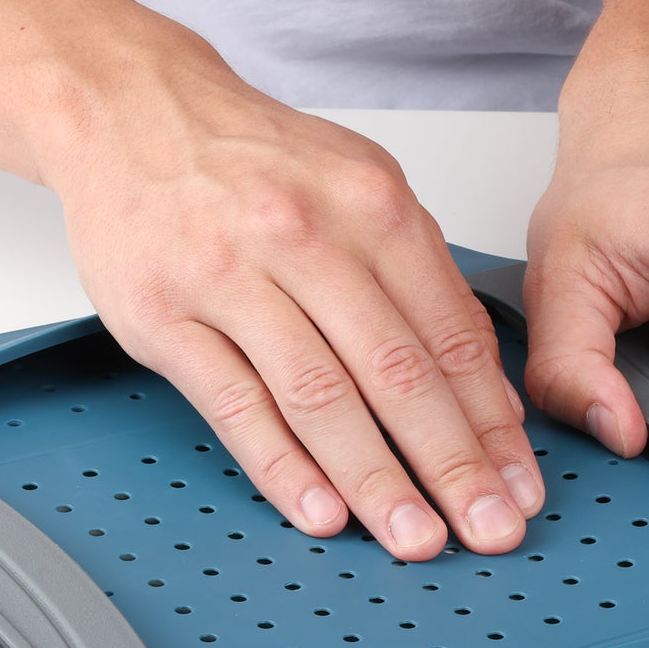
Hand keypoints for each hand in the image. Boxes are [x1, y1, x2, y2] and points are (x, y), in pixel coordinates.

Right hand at [43, 45, 543, 559]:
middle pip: (397, 372)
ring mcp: (228, 277)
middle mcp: (304, 236)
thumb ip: (422, 277)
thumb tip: (484, 385)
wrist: (131, 109)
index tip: (518, 484)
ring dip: (376, 480)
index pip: (450, 335)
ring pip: (320, 397)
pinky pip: (234, 405)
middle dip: (452, 465)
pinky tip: (320, 511)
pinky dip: (282, 467)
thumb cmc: (252, 160)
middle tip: (488, 530)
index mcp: (370, 204)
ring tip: (414, 538)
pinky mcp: (163, 315)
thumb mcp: (358, 185)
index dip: (492, 422)